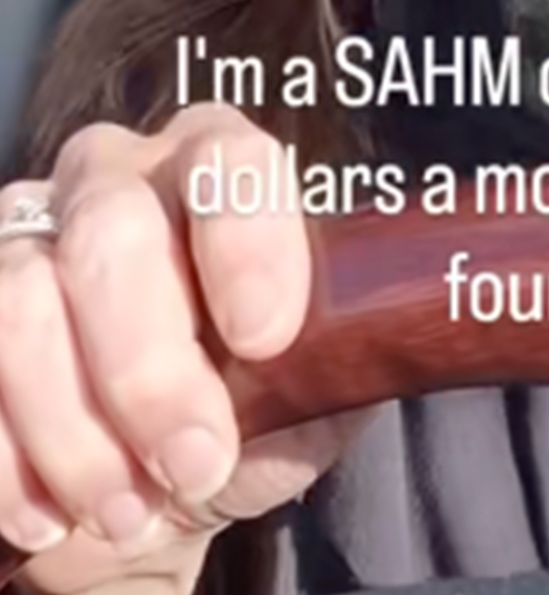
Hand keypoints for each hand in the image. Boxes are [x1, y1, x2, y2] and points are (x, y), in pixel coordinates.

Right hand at [0, 104, 368, 593]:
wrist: (156, 488)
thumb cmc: (254, 416)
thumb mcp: (320, 387)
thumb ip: (342, 354)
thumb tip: (381, 342)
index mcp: (217, 168)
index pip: (229, 161)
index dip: (245, 244)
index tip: (266, 341)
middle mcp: (112, 179)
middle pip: (110, 234)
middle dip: (149, 369)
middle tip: (194, 462)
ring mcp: (19, 239)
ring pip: (21, 307)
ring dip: (75, 432)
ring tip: (127, 510)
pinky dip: (8, 462)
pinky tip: (51, 517)